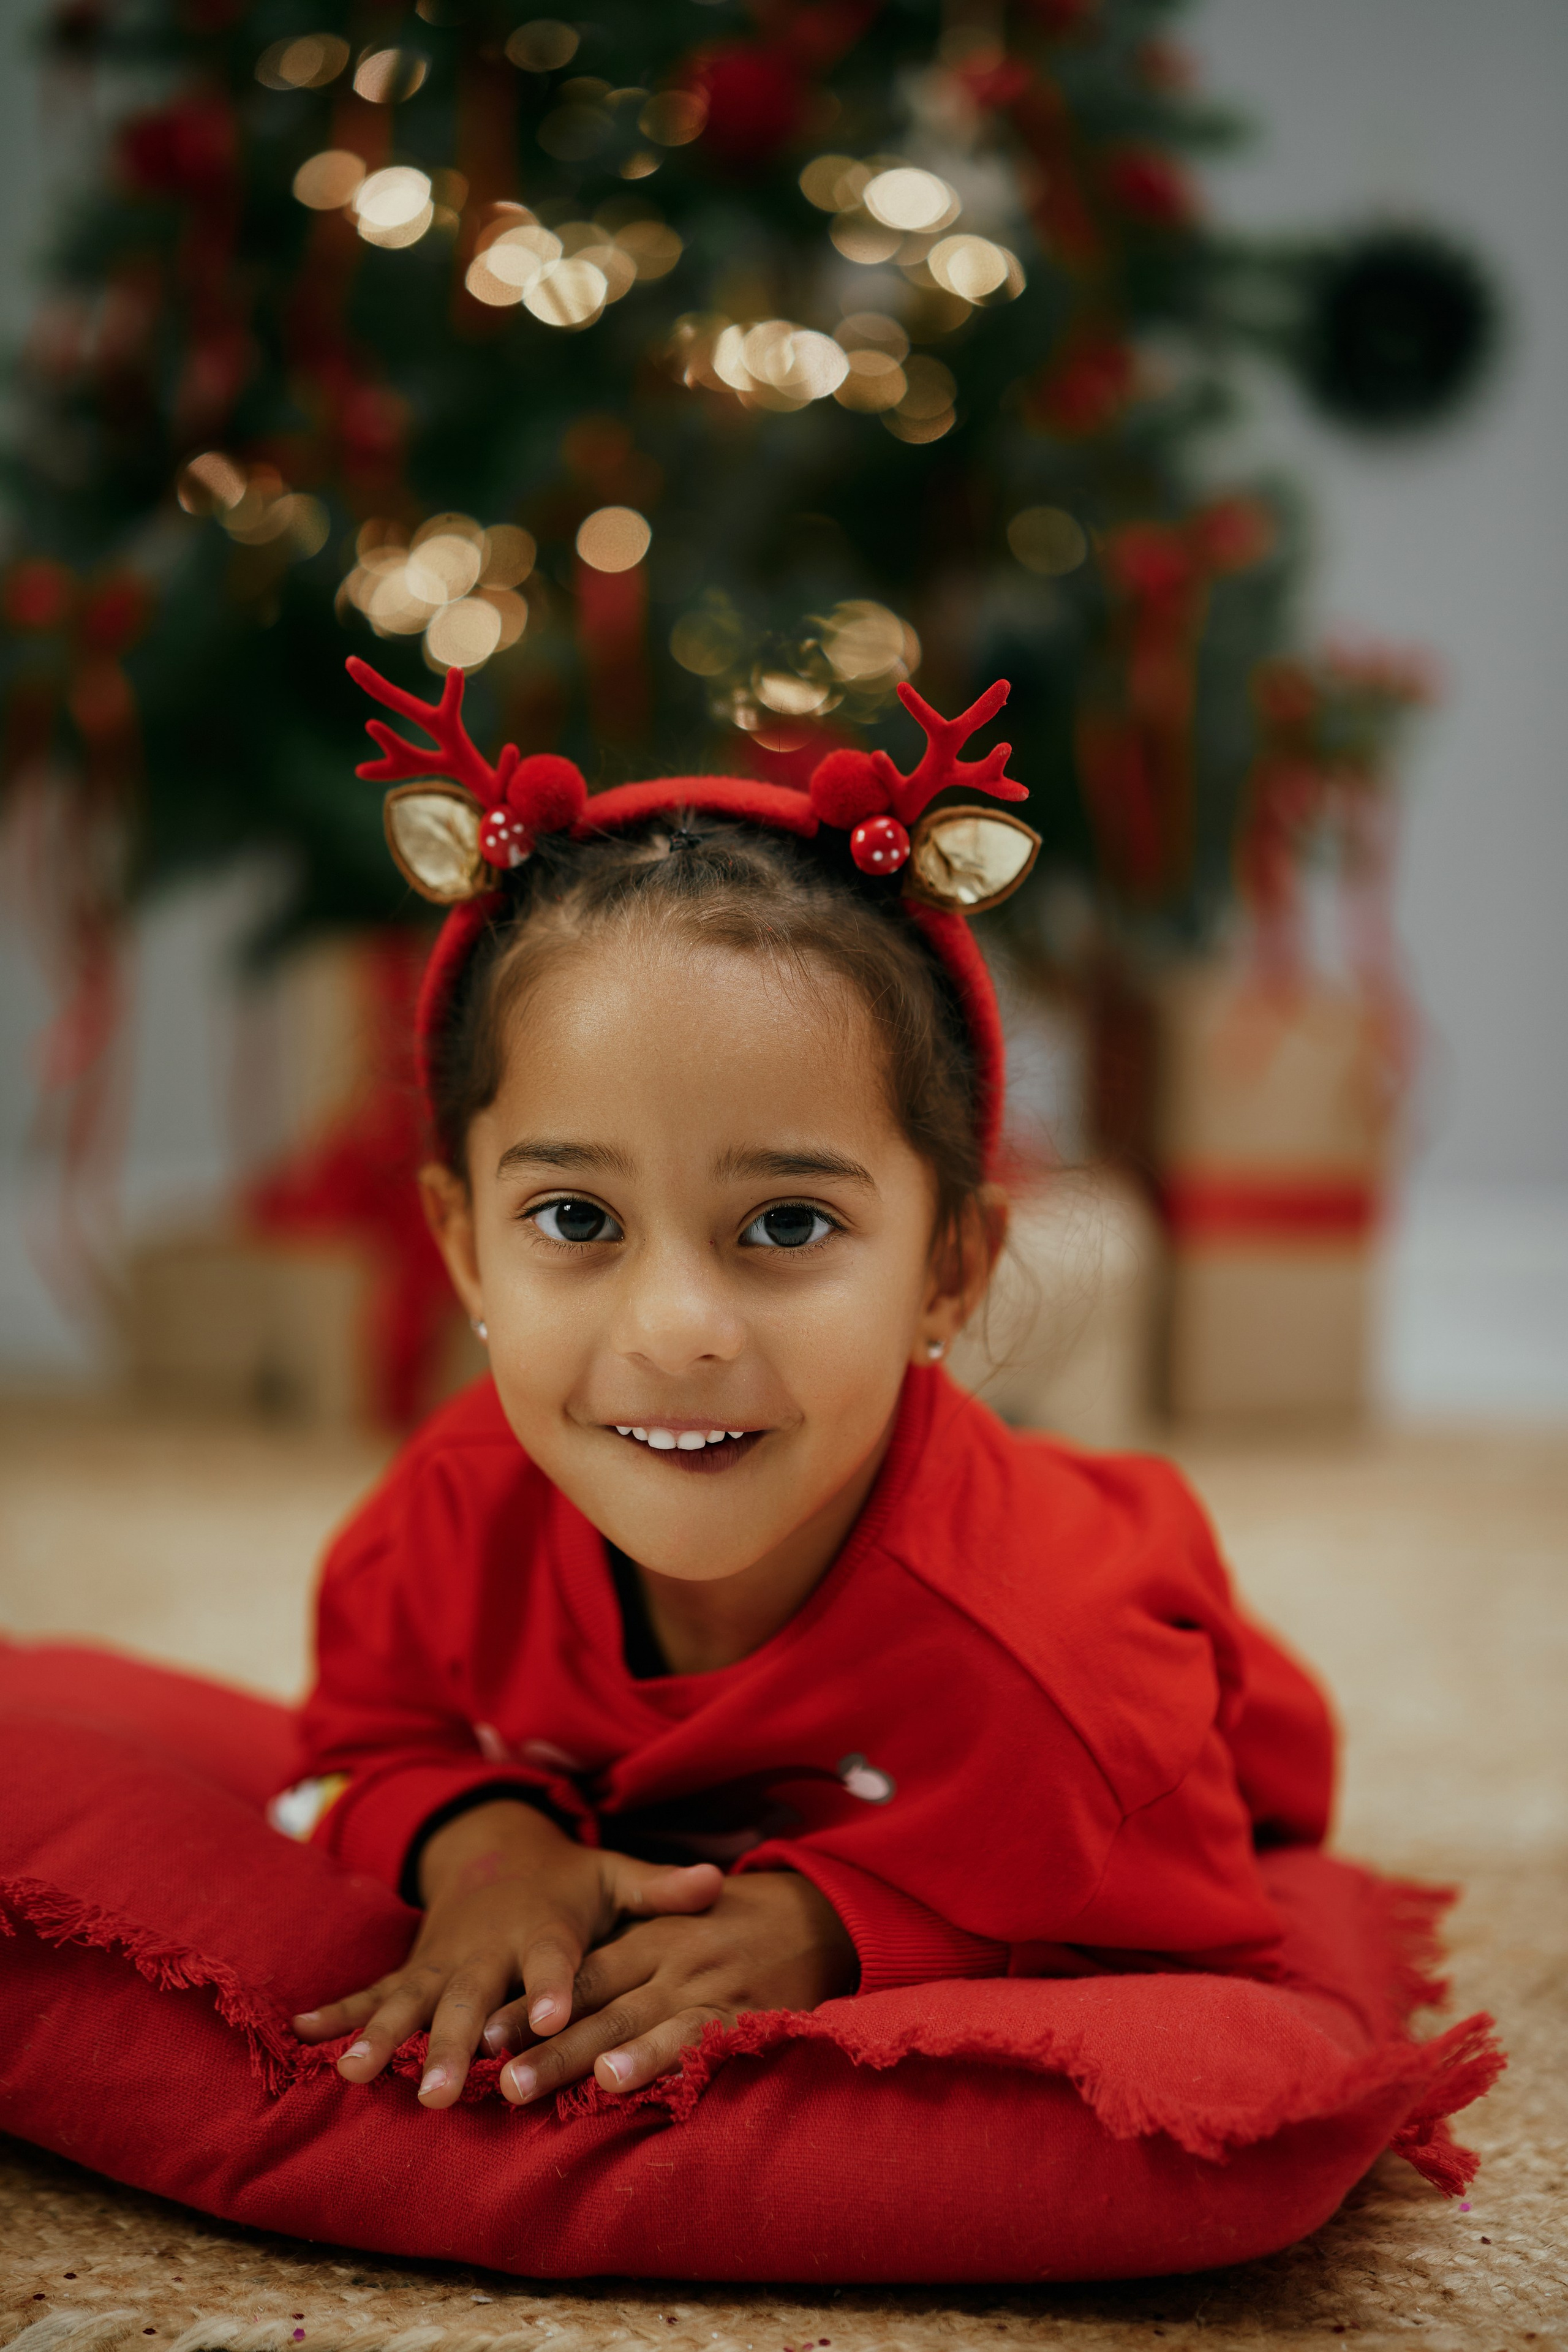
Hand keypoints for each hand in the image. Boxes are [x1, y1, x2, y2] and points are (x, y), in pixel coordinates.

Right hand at [290, 1799, 721, 2106]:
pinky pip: (370, 1993)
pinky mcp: (413, 1970)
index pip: (552, 1962)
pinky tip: (301, 2037)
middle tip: (442, 2094)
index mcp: (543, 1931)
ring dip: (382, 2037)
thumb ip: (661, 1889)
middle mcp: (487, 1951)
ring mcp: (442, 1963)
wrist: (496, 1849)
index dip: (554, 1988)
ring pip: (410, 2004)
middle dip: (455, 2046)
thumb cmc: (568, 1882)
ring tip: (355, 2075)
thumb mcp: (615, 1876)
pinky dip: (336, 2013)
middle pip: (471, 2001)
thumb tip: (721, 1882)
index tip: (553, 2017)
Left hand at [486, 1867, 857, 2105]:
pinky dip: (677, 2058)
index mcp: (649, 1936)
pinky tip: (650, 2084)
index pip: (580, 1976)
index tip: (487, 2037)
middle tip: (505, 2082)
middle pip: (602, 2006)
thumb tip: (547, 1995)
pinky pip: (707, 2038)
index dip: (533, 2008)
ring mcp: (709, 1987)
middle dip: (552, 2046)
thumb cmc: (726, 1924)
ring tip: (577, 2081)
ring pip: (650, 2024)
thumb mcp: (670, 1921)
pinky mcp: (746, 2014)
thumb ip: (620, 1956)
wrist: (814, 1912)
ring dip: (612, 2056)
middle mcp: (672, 1960)